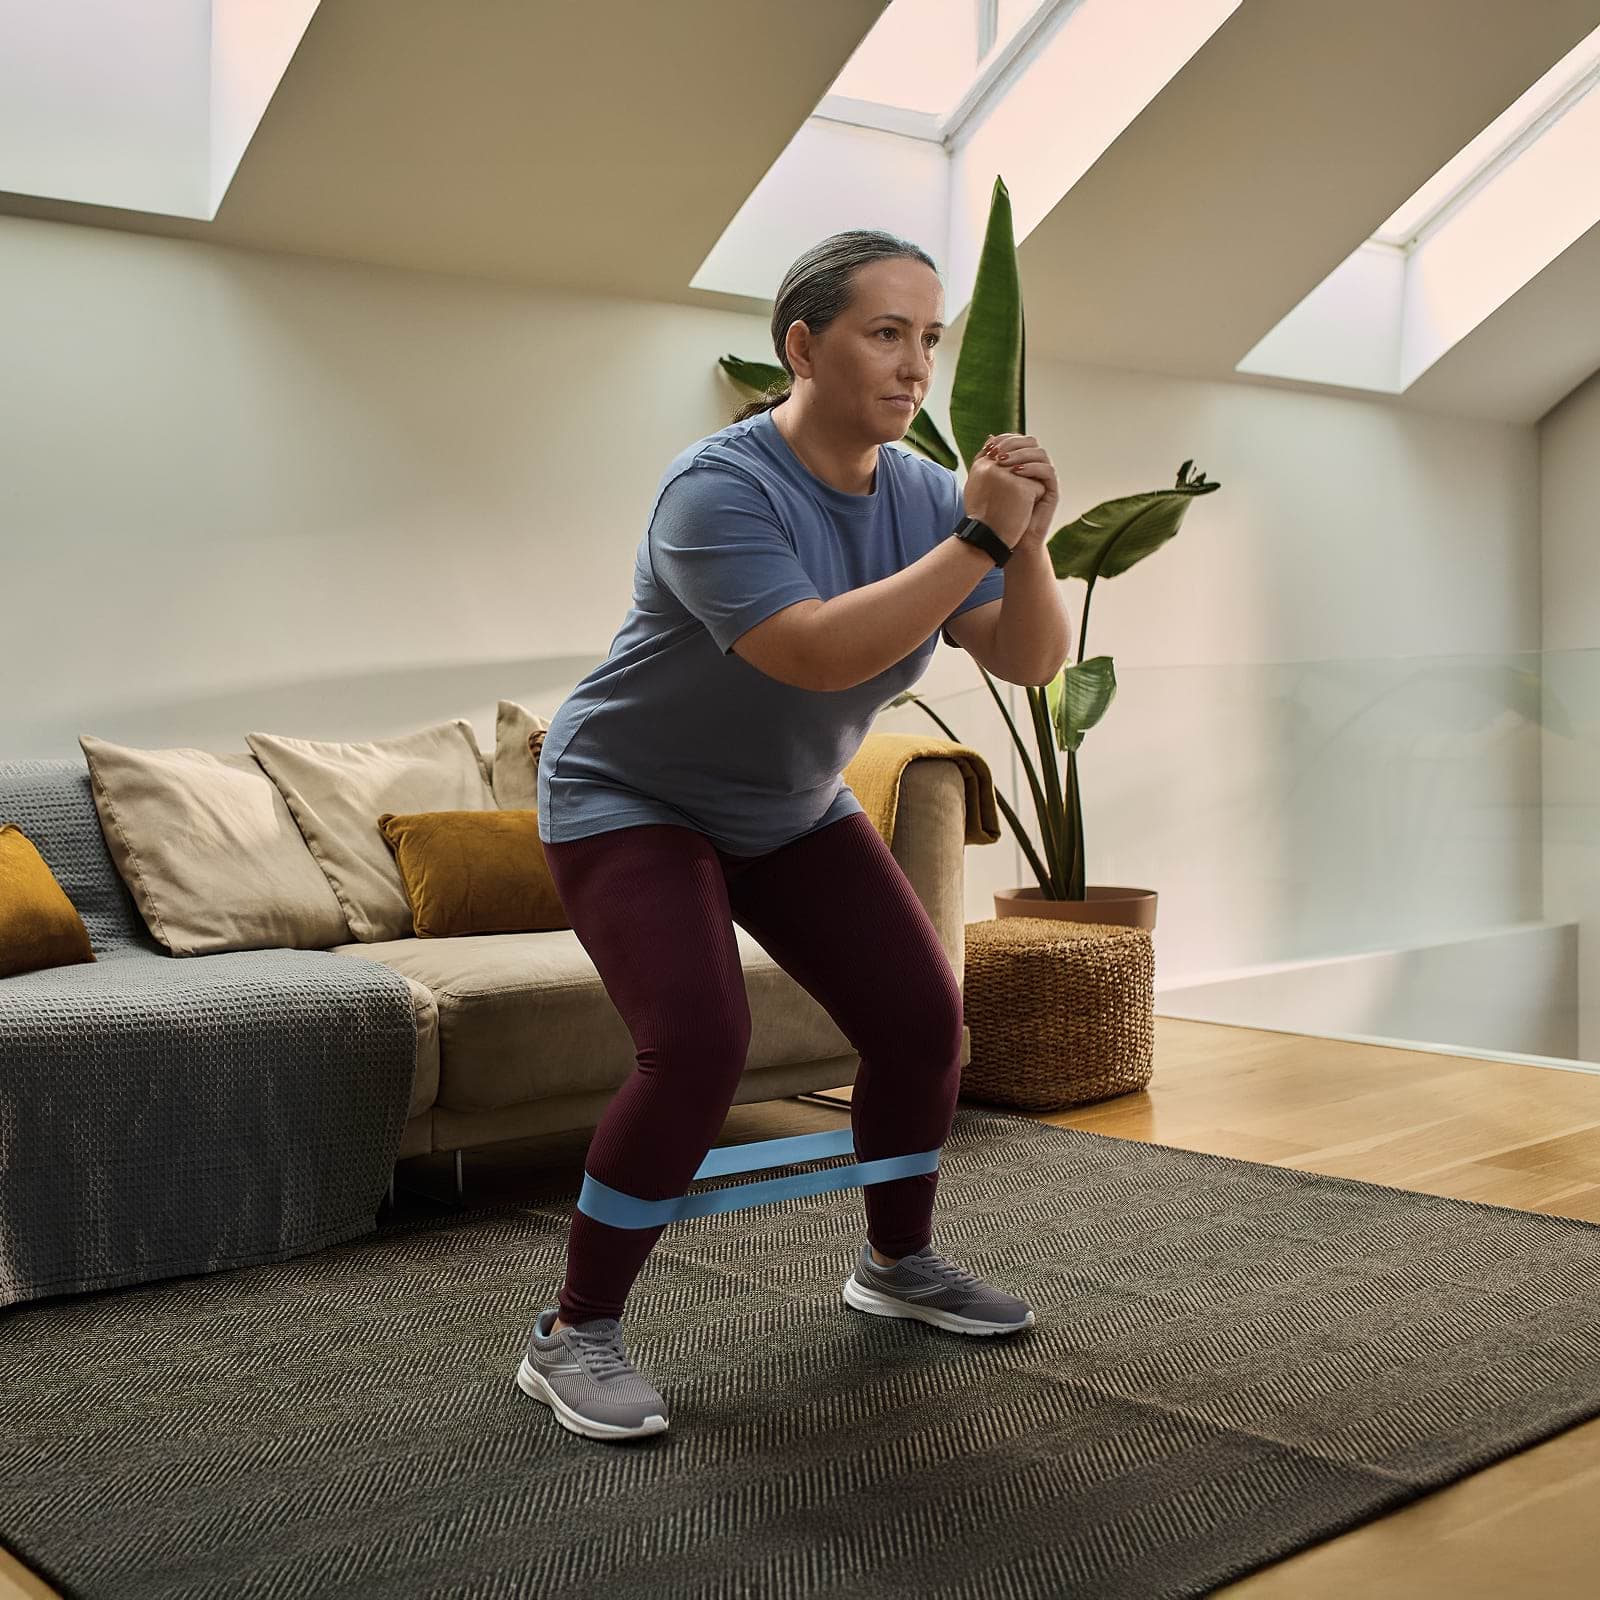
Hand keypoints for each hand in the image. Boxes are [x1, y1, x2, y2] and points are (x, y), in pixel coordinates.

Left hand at [977, 434, 1057, 548]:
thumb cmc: (996, 511)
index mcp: (1022, 462)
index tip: (989, 446)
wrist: (1007, 538)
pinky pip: (1048, 472)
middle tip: (996, 453)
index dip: (1005, 439)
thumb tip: (988, 439)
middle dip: (1012, 444)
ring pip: (1040, 454)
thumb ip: (989, 462)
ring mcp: (1045, 478)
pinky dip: (1033, 468)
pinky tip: (1016, 472)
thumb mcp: (990, 483)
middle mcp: (1035, 467)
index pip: (1018, 441)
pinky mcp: (1052, 490)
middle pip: (1031, 443)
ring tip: (1002, 462)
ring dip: (1021, 454)